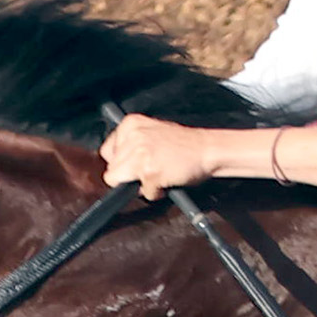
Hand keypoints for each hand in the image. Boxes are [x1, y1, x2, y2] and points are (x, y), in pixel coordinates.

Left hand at [96, 114, 228, 194]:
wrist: (209, 149)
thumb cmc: (186, 144)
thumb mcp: (152, 132)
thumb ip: (132, 142)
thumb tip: (116, 162)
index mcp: (131, 124)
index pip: (108, 151)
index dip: (121, 162)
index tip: (133, 165)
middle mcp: (133, 137)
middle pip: (112, 168)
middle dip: (129, 175)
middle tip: (149, 170)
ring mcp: (140, 155)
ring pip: (119, 181)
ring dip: (139, 184)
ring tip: (157, 175)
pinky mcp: (149, 172)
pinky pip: (143, 192)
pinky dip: (156, 192)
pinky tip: (167, 179)